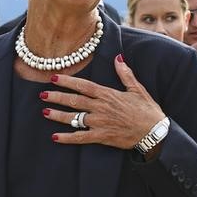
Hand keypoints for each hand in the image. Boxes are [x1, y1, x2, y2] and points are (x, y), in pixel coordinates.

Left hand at [39, 54, 165, 149]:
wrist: (155, 133)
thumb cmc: (147, 111)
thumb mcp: (138, 89)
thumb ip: (125, 74)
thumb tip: (118, 58)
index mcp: (108, 94)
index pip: (83, 85)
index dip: (67, 81)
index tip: (53, 78)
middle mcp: (101, 107)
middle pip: (74, 100)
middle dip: (56, 97)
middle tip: (42, 94)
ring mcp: (100, 123)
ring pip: (74, 118)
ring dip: (58, 115)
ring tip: (44, 112)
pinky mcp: (101, 137)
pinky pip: (80, 137)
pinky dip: (67, 138)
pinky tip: (55, 137)